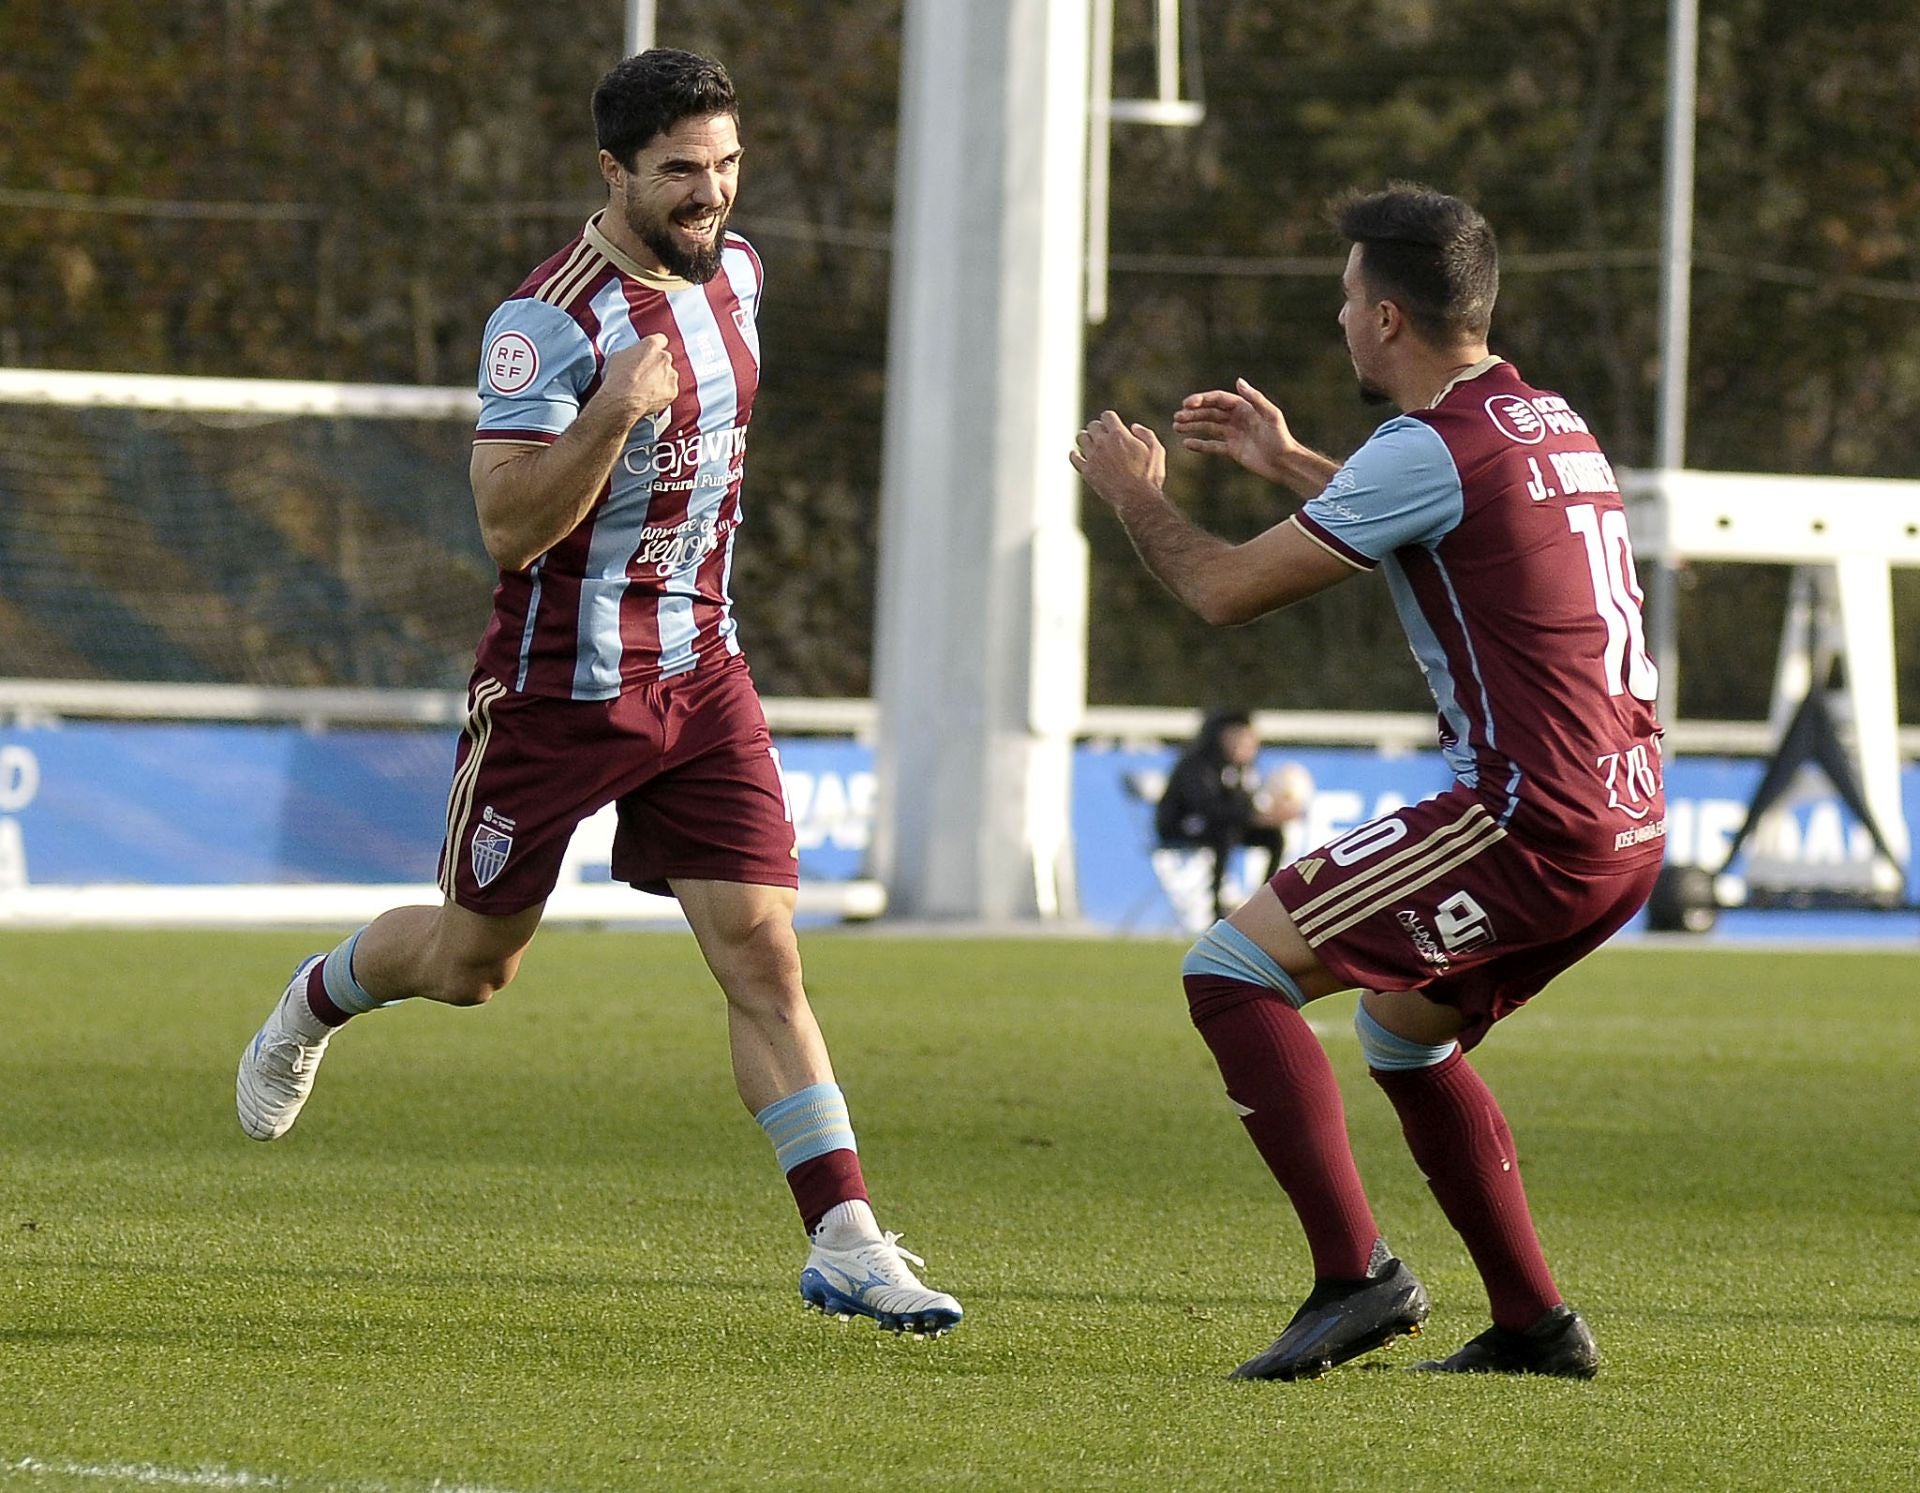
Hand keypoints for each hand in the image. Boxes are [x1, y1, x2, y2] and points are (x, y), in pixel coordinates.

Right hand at [600, 333, 678, 423]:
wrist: (622, 401)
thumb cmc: (617, 379)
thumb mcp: (618, 356)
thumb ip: (631, 352)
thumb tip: (631, 356)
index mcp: (651, 345)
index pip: (660, 339)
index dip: (655, 346)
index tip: (651, 352)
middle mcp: (664, 358)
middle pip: (665, 358)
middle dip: (657, 364)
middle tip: (645, 373)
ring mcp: (670, 375)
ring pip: (669, 375)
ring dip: (661, 379)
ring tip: (646, 387)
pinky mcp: (673, 391)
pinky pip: (670, 390)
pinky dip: (663, 393)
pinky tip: (651, 396)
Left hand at [1069, 411, 1165, 508]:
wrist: (1137, 499)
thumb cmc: (1149, 476)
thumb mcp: (1157, 451)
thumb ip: (1146, 434)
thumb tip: (1133, 427)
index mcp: (1119, 435)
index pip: (1107, 416)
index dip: (1110, 419)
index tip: (1112, 425)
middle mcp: (1103, 443)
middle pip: (1093, 425)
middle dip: (1098, 428)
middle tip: (1102, 435)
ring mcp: (1093, 457)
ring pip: (1081, 438)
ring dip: (1086, 438)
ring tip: (1091, 443)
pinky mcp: (1087, 472)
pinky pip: (1074, 458)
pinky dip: (1074, 454)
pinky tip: (1077, 454)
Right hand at [1171, 378, 1298, 485]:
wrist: (1284, 462)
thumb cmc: (1280, 437)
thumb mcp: (1270, 415)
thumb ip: (1255, 398)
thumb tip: (1238, 380)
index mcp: (1243, 407)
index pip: (1217, 399)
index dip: (1201, 400)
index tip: (1186, 404)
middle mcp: (1236, 418)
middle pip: (1209, 413)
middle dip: (1192, 414)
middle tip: (1177, 418)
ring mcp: (1233, 434)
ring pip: (1208, 427)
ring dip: (1192, 426)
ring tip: (1176, 427)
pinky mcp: (1232, 449)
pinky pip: (1212, 445)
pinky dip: (1200, 444)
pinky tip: (1187, 444)